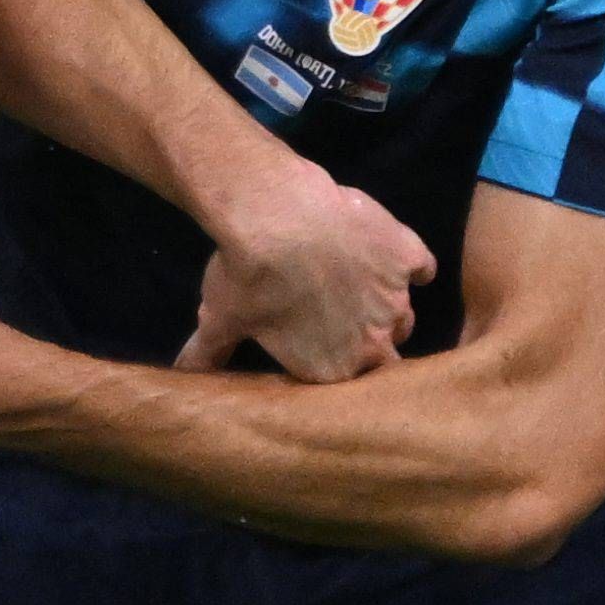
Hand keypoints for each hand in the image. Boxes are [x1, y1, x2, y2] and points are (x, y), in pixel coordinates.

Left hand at [172, 156, 432, 380]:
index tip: (327, 355)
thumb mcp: (221, 319)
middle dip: (372, 348)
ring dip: (388, 309)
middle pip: (388, 359)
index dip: (341, 371)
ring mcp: (395, 298)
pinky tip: (392, 256)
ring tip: (362, 291)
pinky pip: (423, 267)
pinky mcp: (406, 254)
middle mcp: (373, 343)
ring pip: (405, 316)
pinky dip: (411, 264)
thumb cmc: (247, 277)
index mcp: (332, 371)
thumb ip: (208, 353)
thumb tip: (181, 375)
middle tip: (347, 325)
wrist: (277, 215)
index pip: (350, 389)